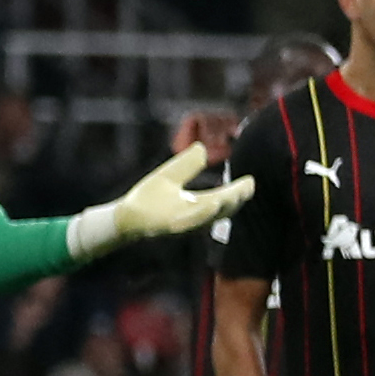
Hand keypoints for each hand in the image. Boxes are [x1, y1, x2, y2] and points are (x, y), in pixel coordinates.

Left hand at [88, 143, 254, 249]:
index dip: (236, 192)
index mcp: (196, 206)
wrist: (124, 217)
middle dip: (234, 200)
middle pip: (219, 210)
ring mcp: (180, 224)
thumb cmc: (147, 201)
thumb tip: (202, 147)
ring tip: (232, 197)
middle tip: (248, 188)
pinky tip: (208, 204)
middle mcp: (192, 217)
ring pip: (204, 217)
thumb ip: (186, 166)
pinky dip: (198, 215)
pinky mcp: (166, 227)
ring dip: (219, 208)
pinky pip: (185, 222)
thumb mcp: (169, 178)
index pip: (222, 198)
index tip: (250, 181)